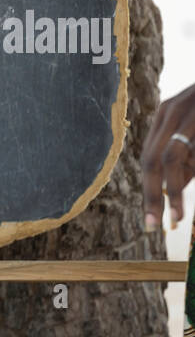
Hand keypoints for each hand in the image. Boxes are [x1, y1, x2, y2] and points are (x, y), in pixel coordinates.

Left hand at [141, 82, 194, 230]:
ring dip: (169, 192)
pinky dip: (185, 179)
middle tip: (153, 225)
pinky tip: (186, 198)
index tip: (152, 219)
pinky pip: (188, 154)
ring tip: (175, 219)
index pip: (149, 157)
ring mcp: (188, 113)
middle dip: (151, 195)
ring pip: (168, 158)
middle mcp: (172, 111)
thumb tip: (171, 195)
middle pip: (152, 158)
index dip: (149, 189)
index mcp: (167, 115)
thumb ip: (188, 163)